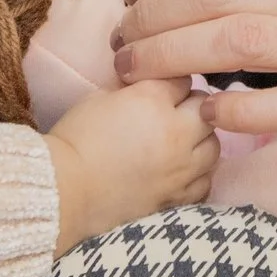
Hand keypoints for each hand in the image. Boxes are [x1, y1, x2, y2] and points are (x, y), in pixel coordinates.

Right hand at [45, 80, 218, 250]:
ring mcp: (181, 168)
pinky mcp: (177, 197)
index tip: (163, 90)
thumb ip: (135, 89)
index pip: (184, 79)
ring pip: (213, 146)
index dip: (172, 84)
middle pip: (205, 109)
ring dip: (200, 140)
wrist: (63, 193)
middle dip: (191, 108)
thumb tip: (154, 85)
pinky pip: (205, 181)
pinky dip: (198, 174)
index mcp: (153, 99)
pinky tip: (181, 172)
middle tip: (172, 114)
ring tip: (180, 144)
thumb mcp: (100, 97)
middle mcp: (175, 131)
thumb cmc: (74, 141)